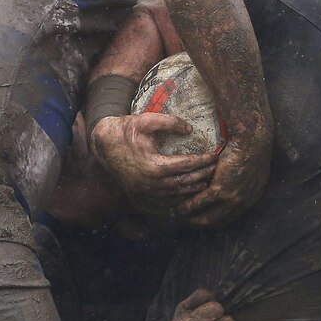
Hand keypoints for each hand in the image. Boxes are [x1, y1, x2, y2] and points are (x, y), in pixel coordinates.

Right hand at [90, 113, 217, 197]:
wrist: (103, 145)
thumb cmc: (126, 130)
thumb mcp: (146, 120)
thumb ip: (170, 122)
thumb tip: (190, 129)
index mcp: (154, 166)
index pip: (186, 165)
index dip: (203, 160)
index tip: (215, 154)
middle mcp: (151, 183)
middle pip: (185, 181)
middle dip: (203, 174)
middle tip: (217, 167)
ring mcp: (146, 191)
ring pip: (177, 193)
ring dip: (194, 187)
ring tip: (208, 179)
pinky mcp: (142, 194)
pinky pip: (166, 199)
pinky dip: (180, 195)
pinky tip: (189, 189)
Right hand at [174, 128, 271, 226]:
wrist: (252, 139)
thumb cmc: (251, 148)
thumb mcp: (249, 168)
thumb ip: (240, 178)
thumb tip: (228, 180)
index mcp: (252, 196)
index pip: (232, 214)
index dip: (217, 218)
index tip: (205, 218)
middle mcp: (244, 201)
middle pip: (220, 219)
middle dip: (204, 223)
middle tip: (189, 223)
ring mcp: (233, 198)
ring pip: (209, 216)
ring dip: (194, 219)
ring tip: (181, 217)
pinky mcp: (221, 190)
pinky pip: (201, 202)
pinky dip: (188, 206)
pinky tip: (179, 208)